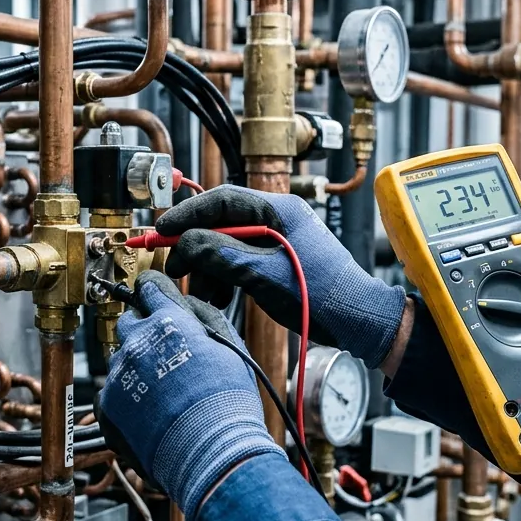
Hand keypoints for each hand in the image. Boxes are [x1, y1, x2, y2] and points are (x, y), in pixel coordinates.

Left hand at [97, 271, 284, 516]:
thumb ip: (205, 316)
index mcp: (169, 320)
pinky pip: (111, 390)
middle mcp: (138, 341)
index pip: (151, 287)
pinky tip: (149, 412)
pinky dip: (126, 397)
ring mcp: (119, 373)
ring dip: (137, 366)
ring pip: (121, 358)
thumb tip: (187, 304)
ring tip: (163, 391)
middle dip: (145, 331)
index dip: (156, 291)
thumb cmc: (227, 402)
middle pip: (130, 321)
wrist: (210, 453)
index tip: (156, 296)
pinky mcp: (107, 403)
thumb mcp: (230, 347)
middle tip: (166, 353)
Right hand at [157, 186, 407, 366]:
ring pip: (226, 248)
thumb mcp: (265, 274)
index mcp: (279, 210)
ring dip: (208, 270)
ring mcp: (275, 243)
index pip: (223, 199)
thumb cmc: (323, 293)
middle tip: (175, 268)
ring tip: (200, 294)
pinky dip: (223, 281)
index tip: (163, 230)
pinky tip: (216, 300)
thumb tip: (185, 243)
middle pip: (221, 224)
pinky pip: (238, 265)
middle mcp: (276, 221)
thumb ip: (223, 255)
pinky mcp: (274, 265)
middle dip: (195, 248)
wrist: (357, 320)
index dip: (189, 213)